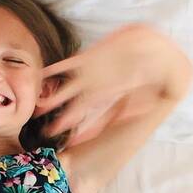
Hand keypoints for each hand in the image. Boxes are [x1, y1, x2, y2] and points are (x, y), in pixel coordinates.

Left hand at [32, 26, 155, 137]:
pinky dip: (54, 70)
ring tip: (38, 107)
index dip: (86, 132)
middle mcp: (98, 88)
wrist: (150, 47)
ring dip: (53, 98)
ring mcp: (91, 74)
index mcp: (112, 97)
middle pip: (76, 109)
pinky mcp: (89, 58)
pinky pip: (68, 65)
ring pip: (67, 89)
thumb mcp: (150, 83)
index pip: (97, 120)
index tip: (73, 145)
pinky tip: (41, 74)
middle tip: (47, 133)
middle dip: (63, 121)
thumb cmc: (154, 68)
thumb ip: (142, 98)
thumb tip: (137, 112)